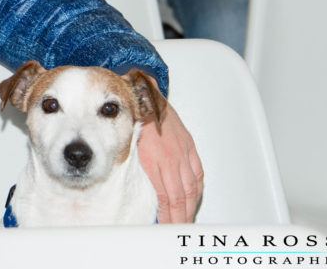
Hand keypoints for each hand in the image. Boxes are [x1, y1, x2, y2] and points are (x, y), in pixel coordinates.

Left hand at [137, 101, 203, 222]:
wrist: (147, 95)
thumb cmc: (134, 118)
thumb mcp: (128, 145)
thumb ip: (131, 166)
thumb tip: (129, 188)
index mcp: (157, 160)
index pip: (166, 197)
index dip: (168, 215)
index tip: (166, 228)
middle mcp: (173, 158)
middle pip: (181, 196)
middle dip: (181, 217)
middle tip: (178, 231)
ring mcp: (183, 152)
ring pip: (192, 186)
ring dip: (190, 206)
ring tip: (187, 220)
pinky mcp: (188, 146)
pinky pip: (198, 171)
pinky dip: (198, 187)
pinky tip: (195, 197)